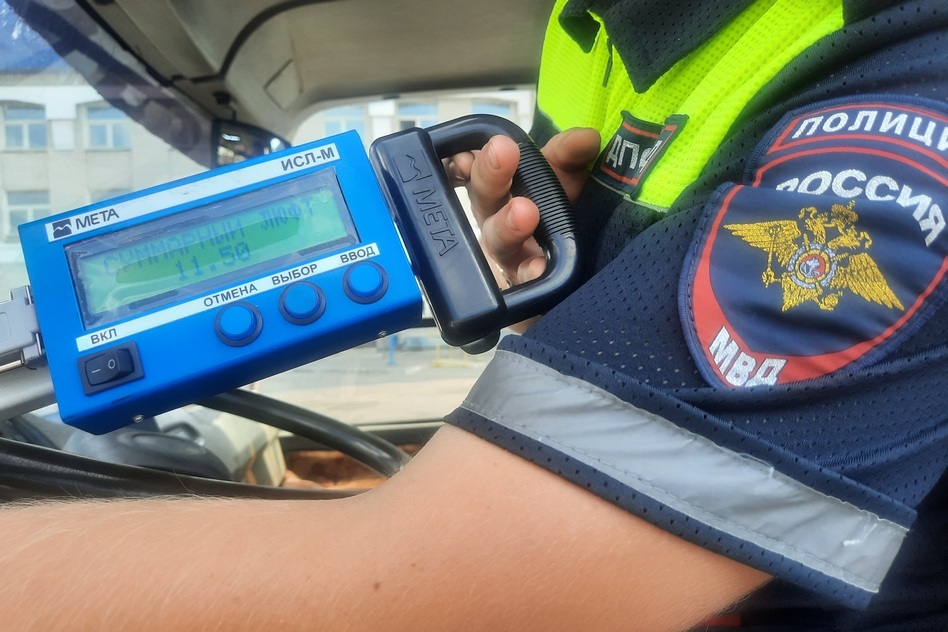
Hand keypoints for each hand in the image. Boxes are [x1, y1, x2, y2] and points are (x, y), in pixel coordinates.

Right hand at [445, 127, 599, 290]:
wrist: (585, 280)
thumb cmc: (563, 223)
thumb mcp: (570, 184)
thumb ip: (572, 159)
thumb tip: (586, 138)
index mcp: (502, 193)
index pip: (478, 170)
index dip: (471, 159)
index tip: (464, 150)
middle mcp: (496, 226)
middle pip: (485, 200)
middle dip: (491, 174)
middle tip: (502, 152)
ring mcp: (508, 262)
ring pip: (498, 242)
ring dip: (508, 225)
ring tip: (524, 211)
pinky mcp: (523, 297)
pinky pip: (522, 288)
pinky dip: (529, 275)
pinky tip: (537, 268)